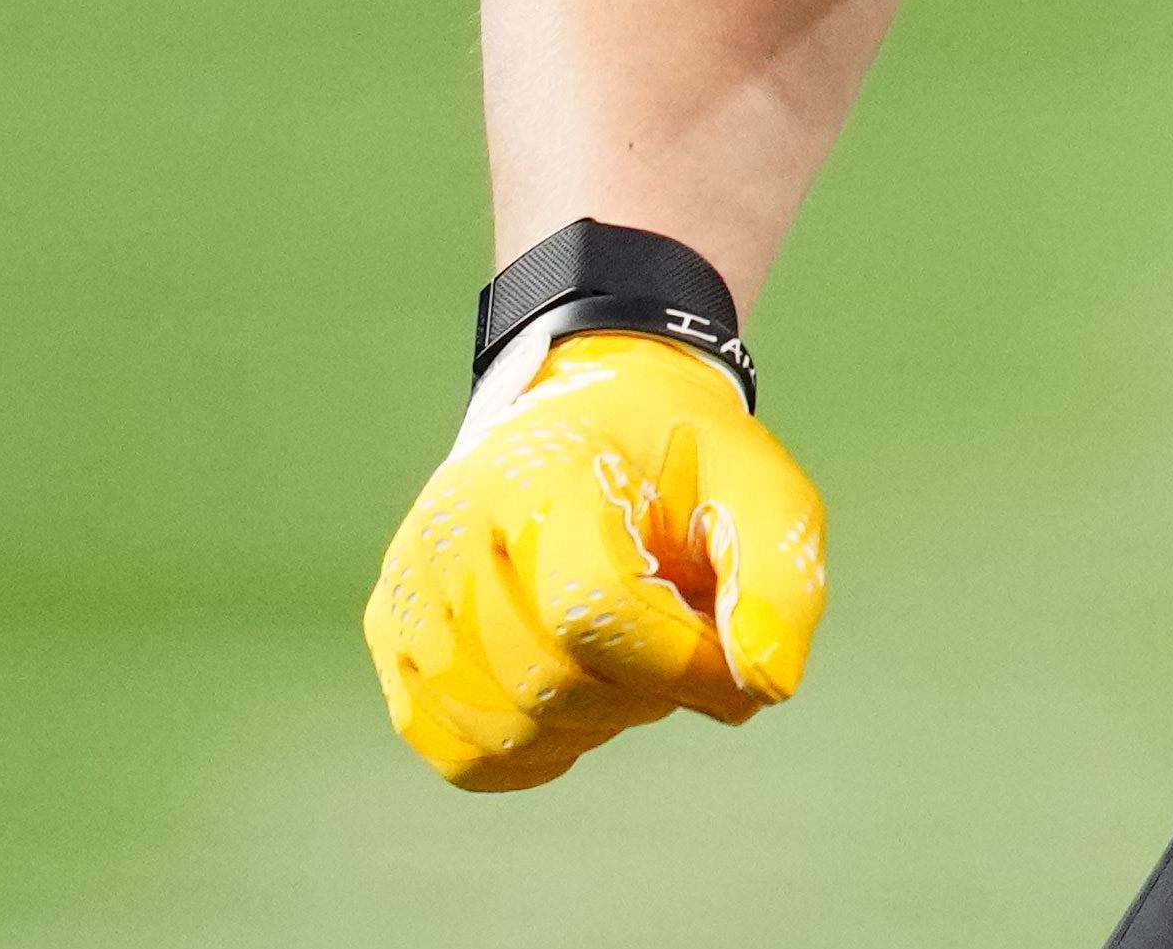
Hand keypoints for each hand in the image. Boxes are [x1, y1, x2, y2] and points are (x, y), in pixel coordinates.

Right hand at [361, 331, 827, 789]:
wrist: (599, 421)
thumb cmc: (687, 468)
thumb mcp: (764, 492)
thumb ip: (779, 584)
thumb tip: (763, 686)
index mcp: (542, 471)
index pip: (592, 609)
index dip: (680, 664)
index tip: (735, 662)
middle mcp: (452, 525)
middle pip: (548, 679)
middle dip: (645, 689)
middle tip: (678, 636)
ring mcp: (409, 583)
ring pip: (502, 727)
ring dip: (593, 720)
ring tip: (625, 653)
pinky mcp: (393, 635)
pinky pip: (456, 750)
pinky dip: (532, 748)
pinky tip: (577, 693)